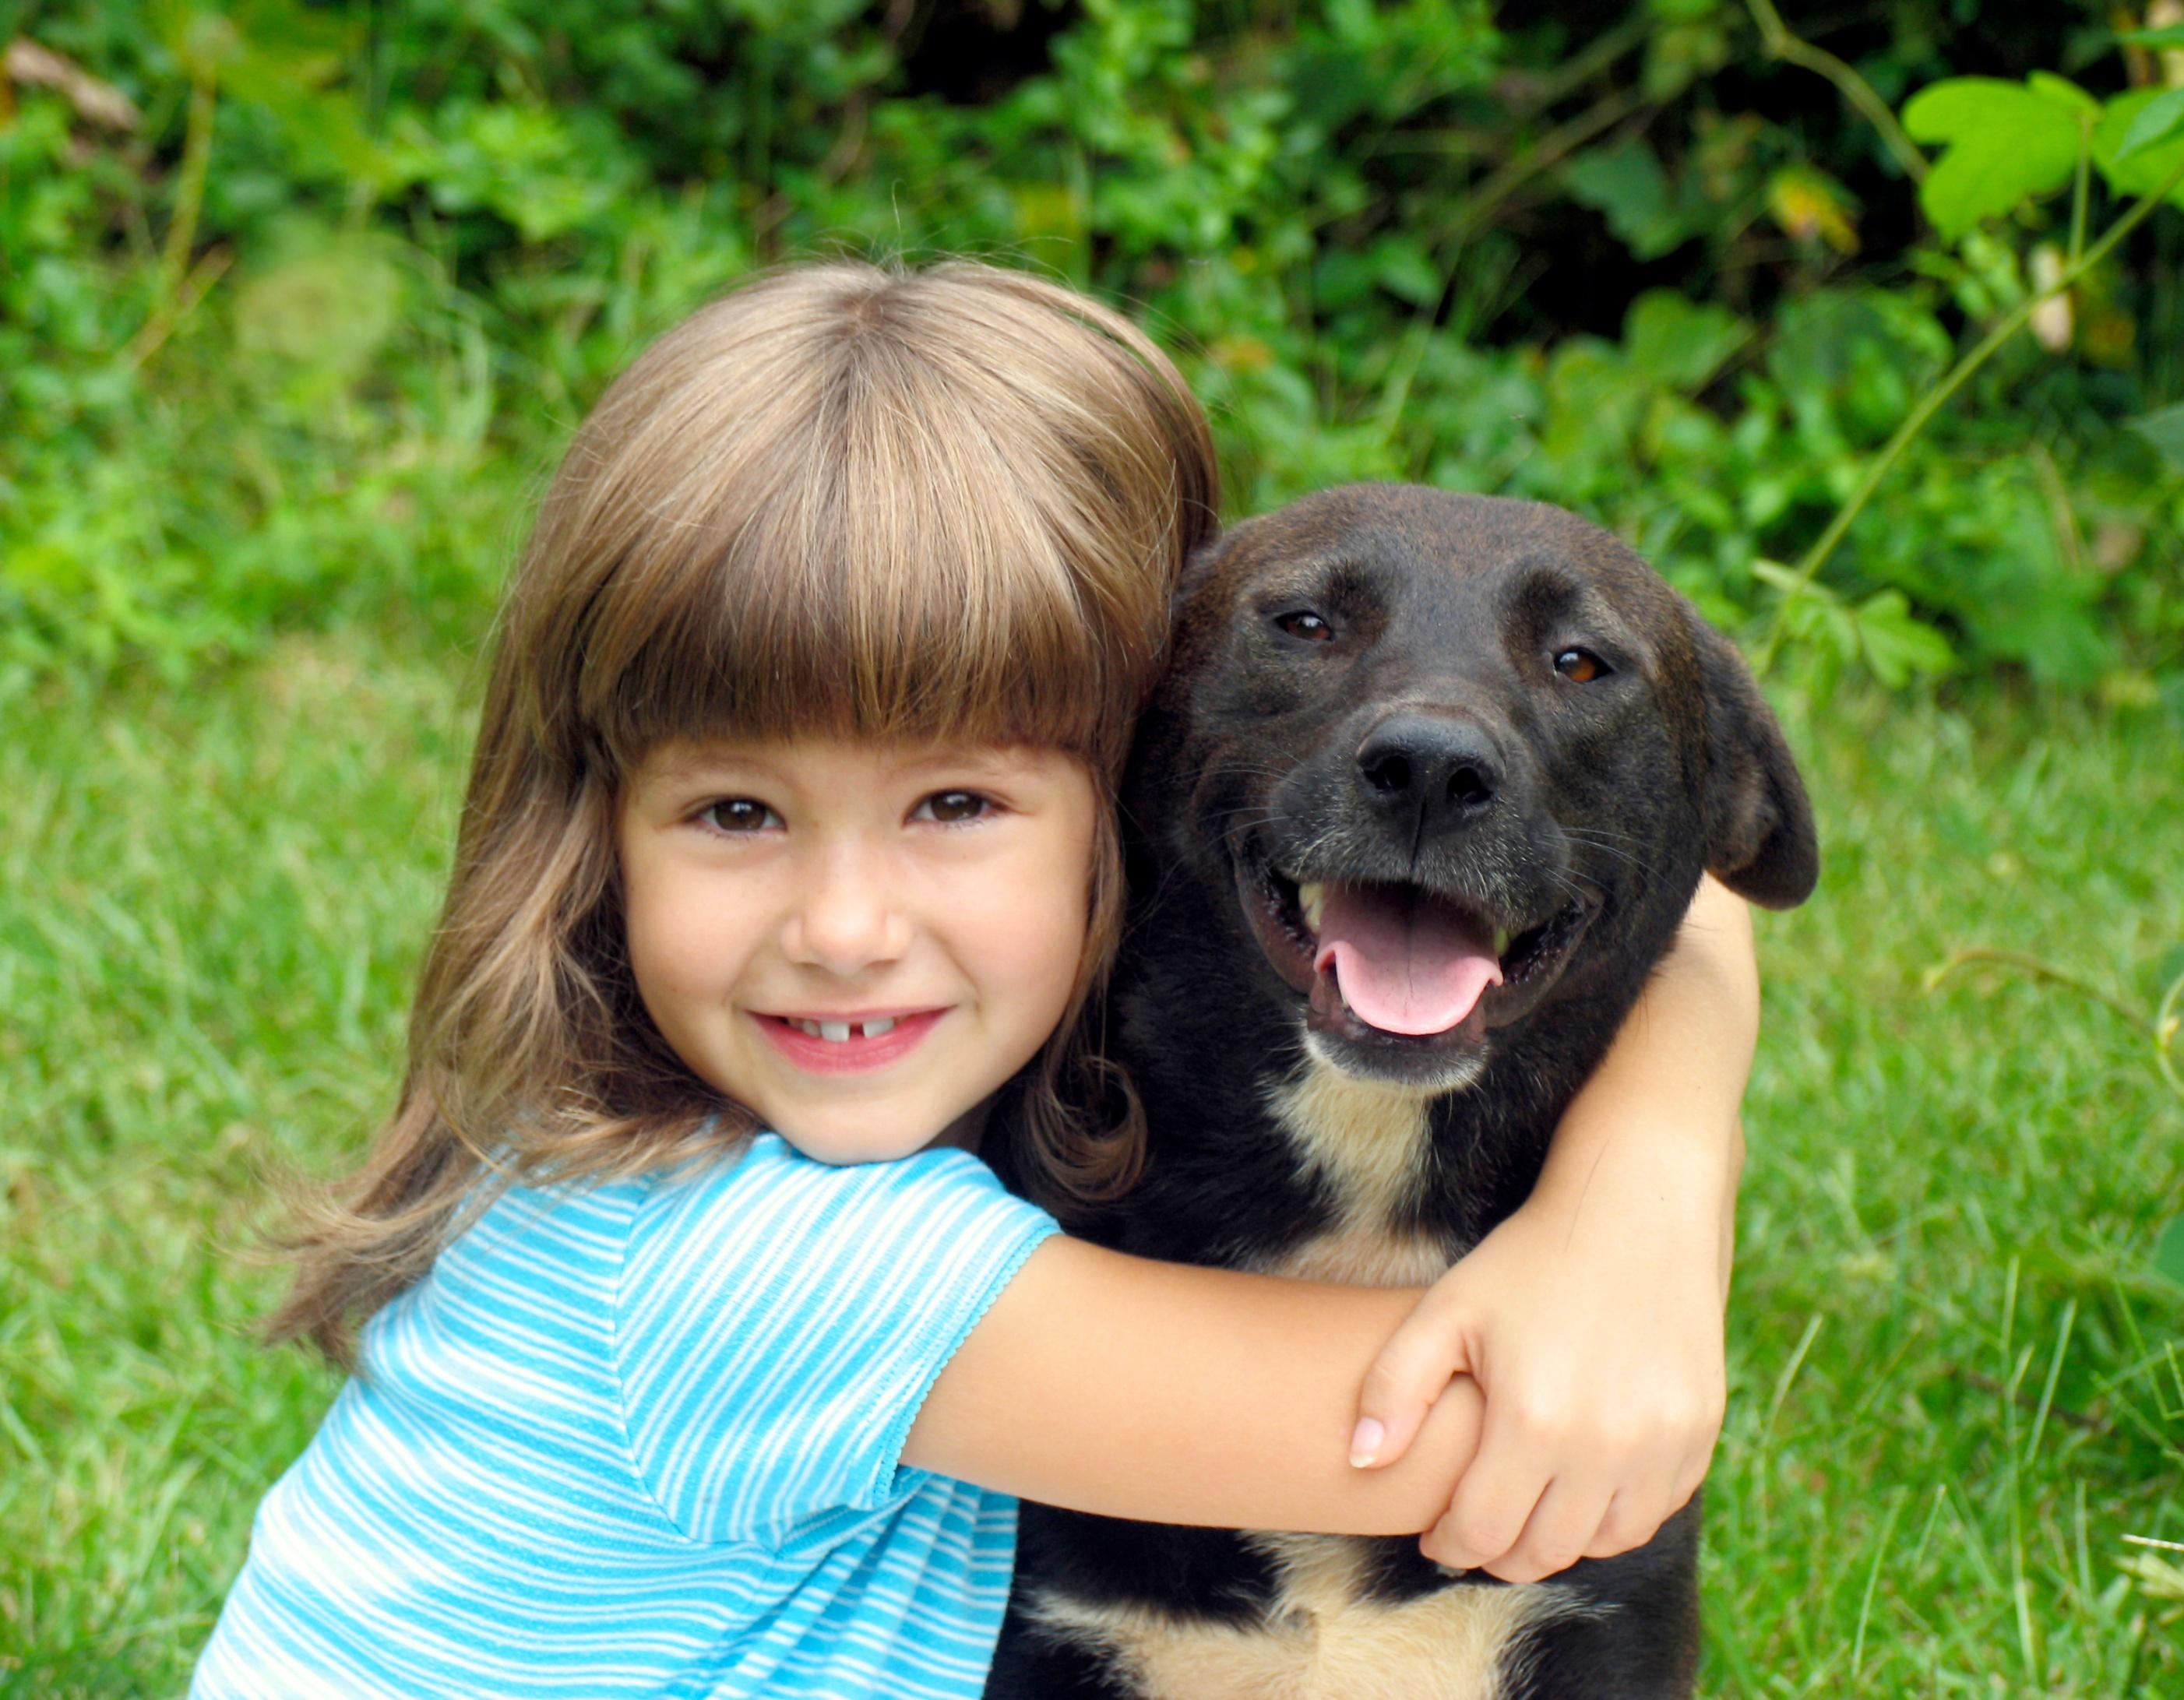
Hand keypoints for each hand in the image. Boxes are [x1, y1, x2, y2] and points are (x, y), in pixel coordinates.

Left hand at [1348, 1137, 1733, 1582]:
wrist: (1637, 1208)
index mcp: (1533, 1420)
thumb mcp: (1447, 1308)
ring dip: (1561, 1542)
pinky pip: (1656, 1508)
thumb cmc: (1530, 1258)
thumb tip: (1361, 1461)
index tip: (1434, 1534)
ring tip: (1528, 1514)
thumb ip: (1393, 1386)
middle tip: (1476, 1531)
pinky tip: (1584, 1488)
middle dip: (1499, 1552)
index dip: (1450, 1544)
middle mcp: (1604, 1445)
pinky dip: (1617, 1515)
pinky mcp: (1700, 1430)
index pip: (1483, 1533)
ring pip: (1605, 1542)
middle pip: (1544, 1551)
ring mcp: (1661, 1443)